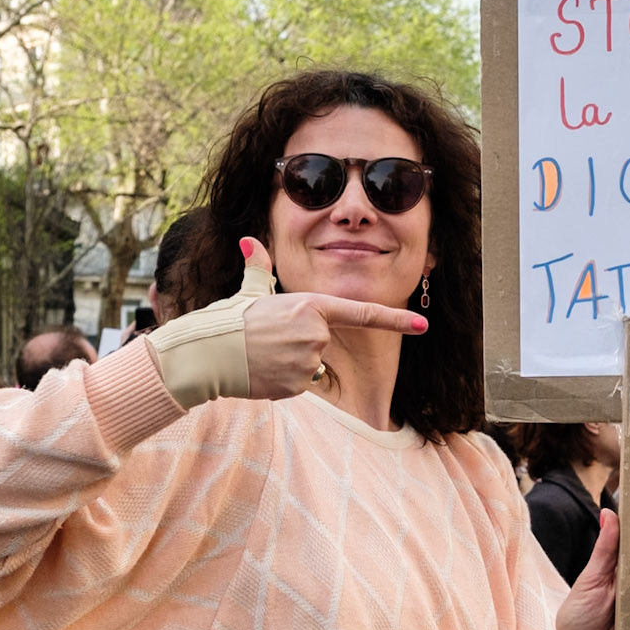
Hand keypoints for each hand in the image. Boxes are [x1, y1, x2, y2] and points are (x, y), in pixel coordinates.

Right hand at [147, 236, 425, 408]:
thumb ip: (258, 268)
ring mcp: (307, 363)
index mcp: (311, 306)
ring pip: (310, 366)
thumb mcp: (248, 291)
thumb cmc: (227, 319)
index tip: (422, 325)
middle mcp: (316, 335)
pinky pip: (297, 385)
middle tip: (269, 339)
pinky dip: (281, 381)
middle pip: (322, 344)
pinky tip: (260, 372)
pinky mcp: (295, 387)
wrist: (206, 353)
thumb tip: (247, 241)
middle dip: (301, 344)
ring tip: (262, 355)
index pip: (362, 313)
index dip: (395, 320)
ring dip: (290, 364)